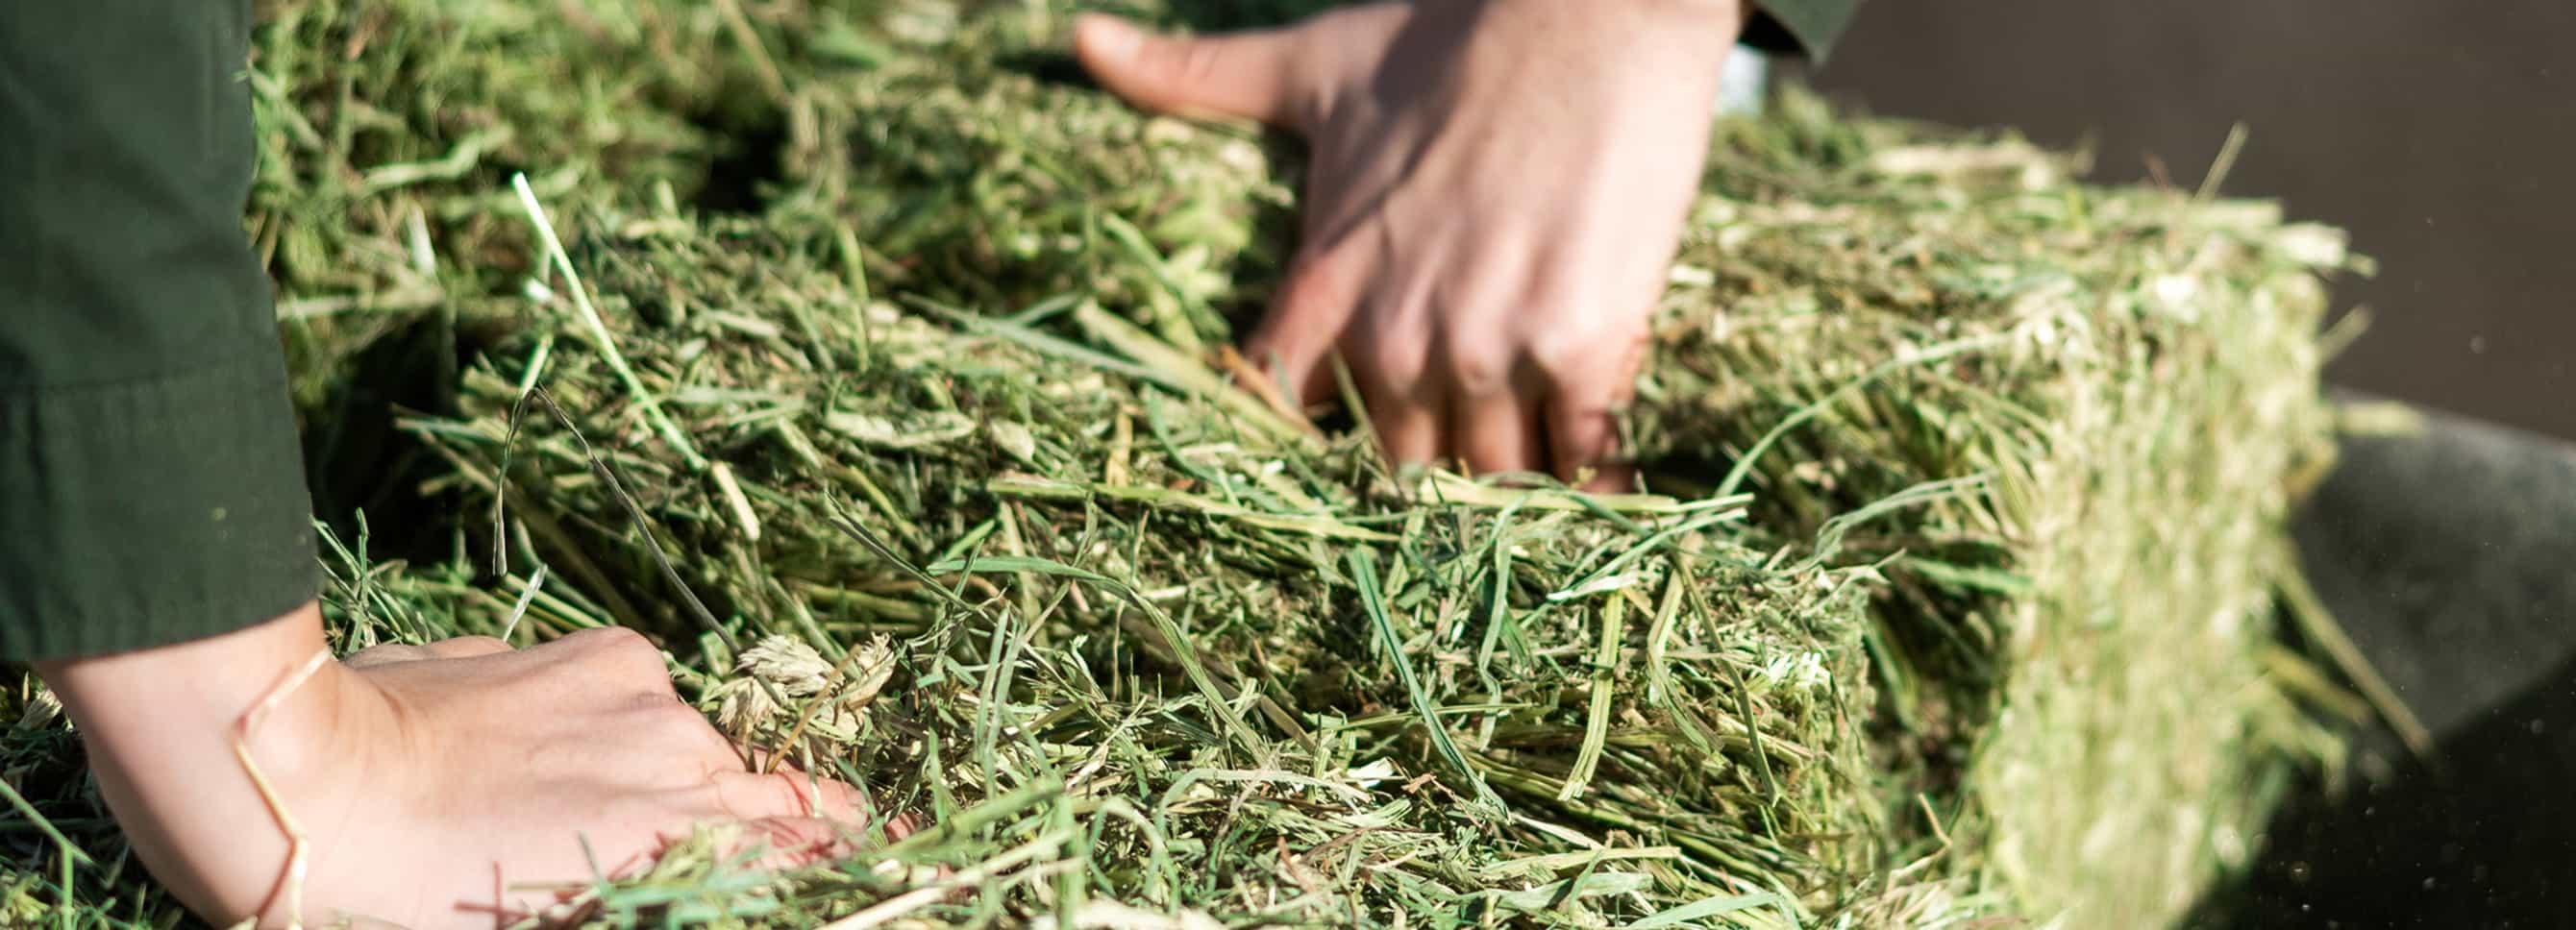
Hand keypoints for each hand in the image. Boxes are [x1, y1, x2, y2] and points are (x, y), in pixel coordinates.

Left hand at [40, 604, 889, 928]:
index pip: (821, 829)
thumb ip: (656, 884)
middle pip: (754, 798)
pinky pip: (644, 699)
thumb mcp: (547, 919)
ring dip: (657, 780)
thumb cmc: (416, 900)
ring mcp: (650, 694)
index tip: (846, 849)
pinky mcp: (605, 651)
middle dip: (721, 828)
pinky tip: (548, 755)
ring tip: (563, 812)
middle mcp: (690, 757)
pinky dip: (618, 729)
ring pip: (693, 749)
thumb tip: (769, 842)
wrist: (315, 782)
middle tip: (642, 858)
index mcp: (679, 835)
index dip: (839, 843)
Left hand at [1076, 0, 1745, 486]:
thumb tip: (1081, 42)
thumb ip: (1199, 76)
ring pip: (1490, 469)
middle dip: (1428, 475)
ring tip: (1531, 497)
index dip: (1307, 455)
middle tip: (1460, 488)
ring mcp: (1485, 346)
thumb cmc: (1456, 33)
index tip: (1335, 476)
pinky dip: (1589, 476)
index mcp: (1326, 280)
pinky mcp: (1579, 347)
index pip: (1281, 409)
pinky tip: (1599, 482)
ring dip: (1510, 484)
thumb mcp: (1313, 66)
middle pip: (1400, 463)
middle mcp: (1396, 333)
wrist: (1595, 9)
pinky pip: (1576, 453)